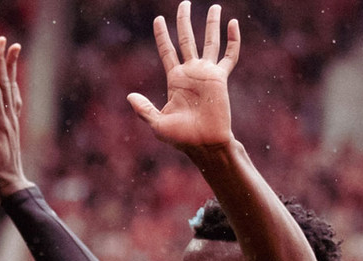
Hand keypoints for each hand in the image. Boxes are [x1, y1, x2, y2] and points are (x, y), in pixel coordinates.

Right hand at [0, 37, 33, 197]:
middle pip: (4, 85)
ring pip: (11, 88)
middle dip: (2, 61)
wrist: (11, 184)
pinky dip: (12, 84)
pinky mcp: (12, 125)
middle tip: (2, 40)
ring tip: (13, 48)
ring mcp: (12, 121)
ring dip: (10, 68)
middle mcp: (8, 119)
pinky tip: (11, 79)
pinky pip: (13, 99)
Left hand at [127, 1, 239, 149]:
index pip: (167, 50)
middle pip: (187, 39)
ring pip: (210, 42)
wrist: (205, 144)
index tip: (159, 19)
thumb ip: (144, 109)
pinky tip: (233, 24)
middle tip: (184, 3)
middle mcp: (191, 73)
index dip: (162, 35)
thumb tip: (130, 96)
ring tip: (214, 6)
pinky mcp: (220, 78)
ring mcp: (207, 74)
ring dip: (211, 24)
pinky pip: (229, 56)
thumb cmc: (182, 138)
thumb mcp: (157, 123)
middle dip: (184, 21)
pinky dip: (233, 40)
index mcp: (175, 80)